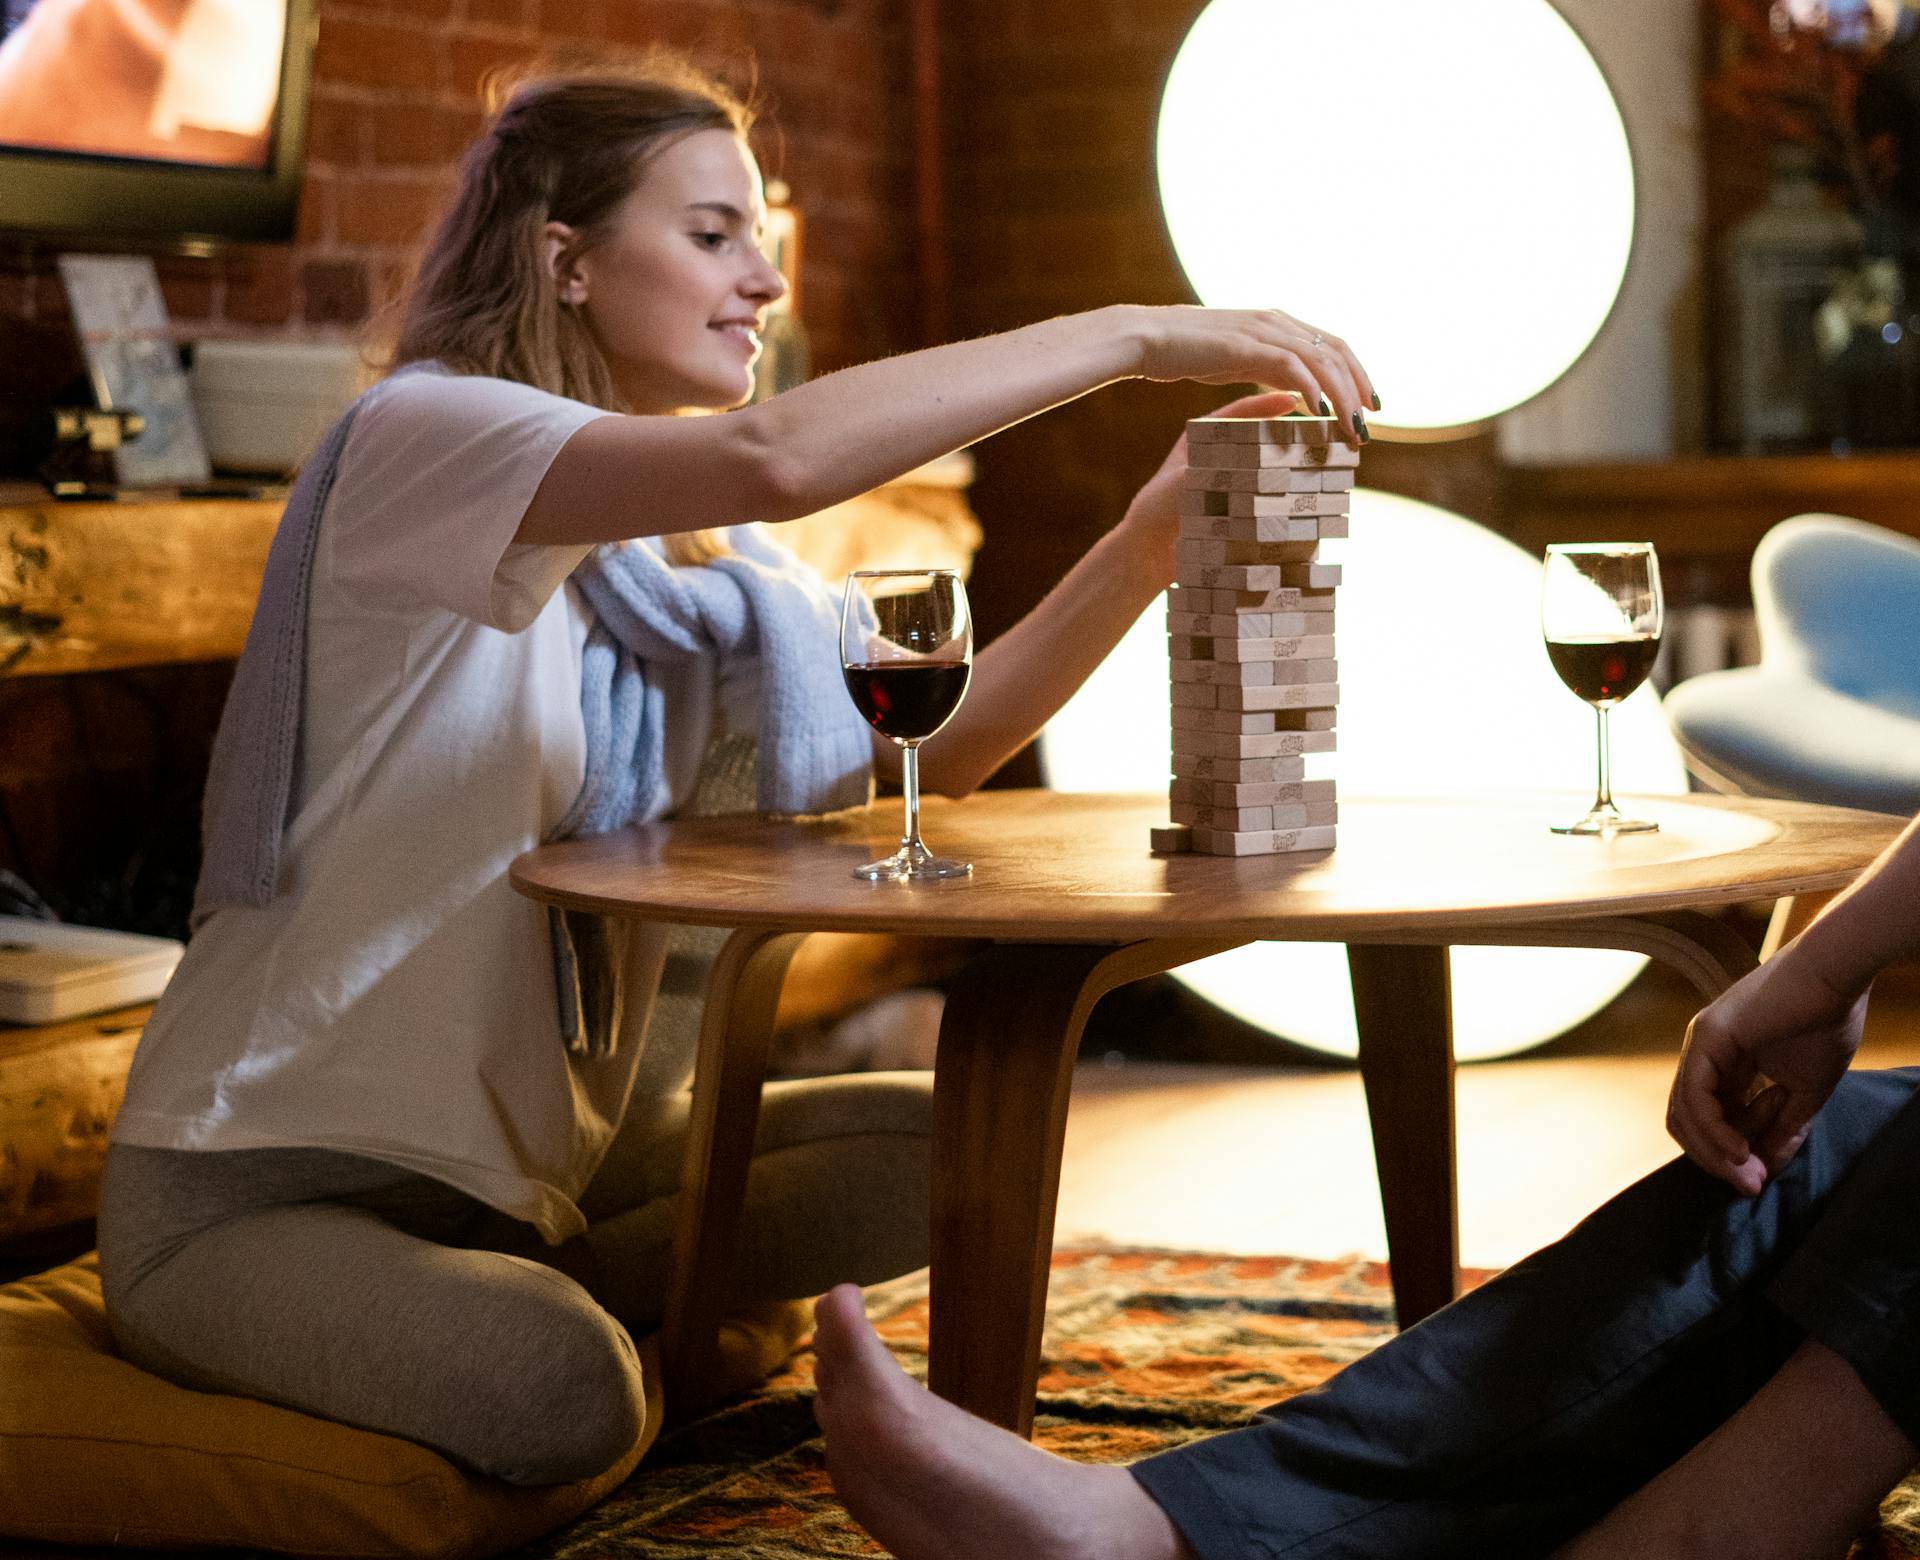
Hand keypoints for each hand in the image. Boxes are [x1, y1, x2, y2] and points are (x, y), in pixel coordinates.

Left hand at [1114, 390, 1306, 588]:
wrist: (1146, 554)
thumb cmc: (1155, 513)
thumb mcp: (1180, 484)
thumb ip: (1210, 471)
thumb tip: (1245, 468)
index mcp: (1201, 439)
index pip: (1239, 411)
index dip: (1267, 403)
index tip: (1295, 399)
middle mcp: (1219, 458)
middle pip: (1259, 437)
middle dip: (1287, 435)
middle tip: (1316, 432)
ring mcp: (1229, 484)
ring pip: (1266, 468)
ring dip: (1288, 467)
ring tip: (1315, 464)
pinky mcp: (1235, 511)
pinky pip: (1263, 499)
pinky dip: (1281, 499)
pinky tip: (1301, 500)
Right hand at [1131, 305, 1376, 444]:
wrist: (1147, 337)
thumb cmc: (1184, 351)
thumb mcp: (1234, 360)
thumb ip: (1265, 369)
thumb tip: (1291, 392)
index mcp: (1277, 323)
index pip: (1333, 345)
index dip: (1357, 374)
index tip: (1368, 406)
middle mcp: (1277, 322)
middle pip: (1337, 352)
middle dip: (1358, 389)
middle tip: (1368, 426)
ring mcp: (1262, 330)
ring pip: (1321, 360)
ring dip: (1342, 396)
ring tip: (1352, 429)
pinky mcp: (1245, 345)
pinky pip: (1291, 366)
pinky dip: (1312, 390)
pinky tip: (1322, 413)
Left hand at [1667, 943, 1869, 1195]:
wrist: (1837, 975)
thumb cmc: (1827, 1021)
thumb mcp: (1805, 1090)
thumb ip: (1783, 1127)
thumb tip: (1765, 1169)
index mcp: (1723, 1063)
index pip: (1707, 1119)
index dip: (1729, 1154)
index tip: (1760, 1179)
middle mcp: (1703, 1053)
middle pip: (1688, 1121)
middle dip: (1716, 1160)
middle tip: (1751, 1185)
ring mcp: (1700, 1043)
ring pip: (1686, 1113)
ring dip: (1715, 1153)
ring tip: (1749, 1175)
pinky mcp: (1707, 1038)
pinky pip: (1696, 1097)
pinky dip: (1713, 1131)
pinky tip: (1740, 1151)